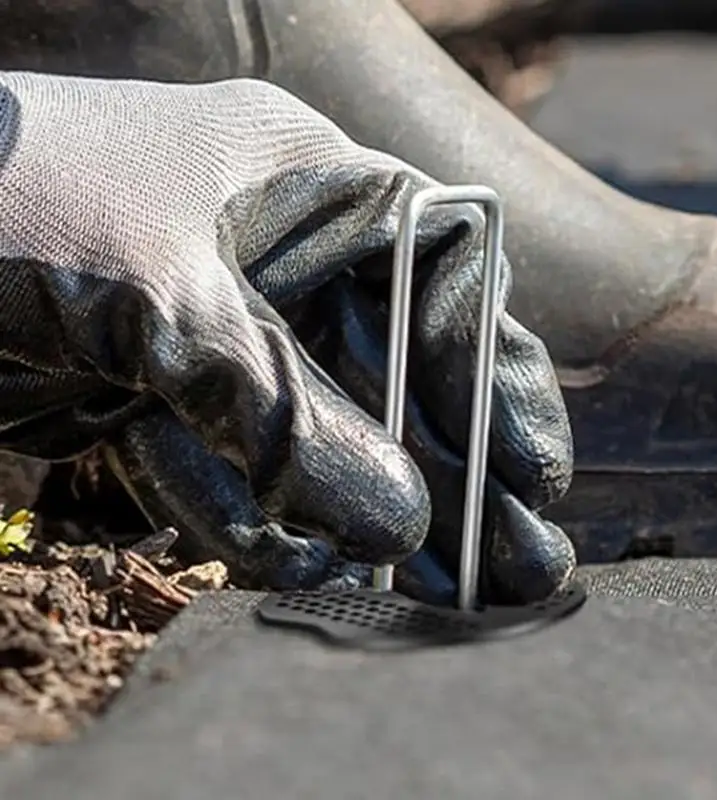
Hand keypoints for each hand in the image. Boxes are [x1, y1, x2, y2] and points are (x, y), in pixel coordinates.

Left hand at [0, 72, 574, 602]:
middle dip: (455, 472)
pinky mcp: (178, 393)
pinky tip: (291, 560)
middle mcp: (289, 263)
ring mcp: (234, 333)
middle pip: (401, 377)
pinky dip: (256, 518)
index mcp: (313, 189)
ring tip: (434, 592)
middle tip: (522, 563)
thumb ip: (284, 409)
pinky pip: (242, 467)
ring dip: (361, 517)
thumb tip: (397, 516)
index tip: (533, 473)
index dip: (497, 380)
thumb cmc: (16, 195)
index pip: (446, 283)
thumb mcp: (166, 299)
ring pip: (326, 438)